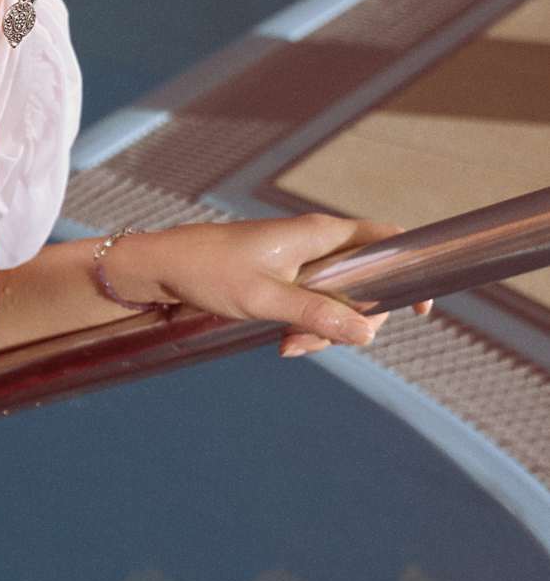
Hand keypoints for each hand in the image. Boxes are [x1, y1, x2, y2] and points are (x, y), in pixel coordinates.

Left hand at [122, 214, 434, 358]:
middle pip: (367, 282)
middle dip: (352, 320)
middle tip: (315, 344)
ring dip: (324, 329)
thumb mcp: (265, 299)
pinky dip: (306, 325)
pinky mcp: (284, 276)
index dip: (411, 269)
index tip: (419, 308)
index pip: (388, 241)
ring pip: (339, 299)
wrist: (160, 267)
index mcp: (320, 234)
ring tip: (287, 346)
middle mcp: (317, 242)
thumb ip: (317, 315)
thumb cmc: (208, 271)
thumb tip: (367, 334)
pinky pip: (314, 303)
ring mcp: (301, 259)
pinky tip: (282, 341)